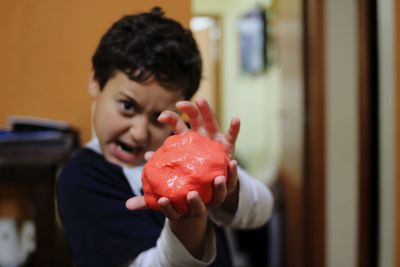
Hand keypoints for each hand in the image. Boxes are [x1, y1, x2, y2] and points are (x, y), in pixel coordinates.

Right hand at [125, 152, 227, 217]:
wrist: (206, 190)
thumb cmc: (180, 192)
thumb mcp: (165, 194)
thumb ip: (149, 197)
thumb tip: (127, 205)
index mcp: (186, 210)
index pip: (176, 214)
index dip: (169, 209)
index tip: (164, 200)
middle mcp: (202, 207)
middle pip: (200, 210)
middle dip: (196, 203)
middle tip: (192, 194)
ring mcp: (216, 198)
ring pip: (220, 197)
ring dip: (220, 188)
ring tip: (218, 178)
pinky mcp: (228, 187)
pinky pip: (232, 181)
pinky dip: (232, 173)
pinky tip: (231, 161)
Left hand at [126, 98, 240, 214]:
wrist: (211, 189)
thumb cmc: (188, 184)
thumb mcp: (171, 189)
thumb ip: (152, 196)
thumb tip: (128, 205)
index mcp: (186, 142)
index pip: (177, 125)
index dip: (170, 118)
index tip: (161, 116)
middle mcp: (200, 136)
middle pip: (194, 117)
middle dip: (188, 108)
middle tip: (181, 104)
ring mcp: (214, 139)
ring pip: (211, 120)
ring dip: (207, 109)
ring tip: (201, 100)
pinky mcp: (228, 146)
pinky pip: (232, 135)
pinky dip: (234, 127)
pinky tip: (235, 119)